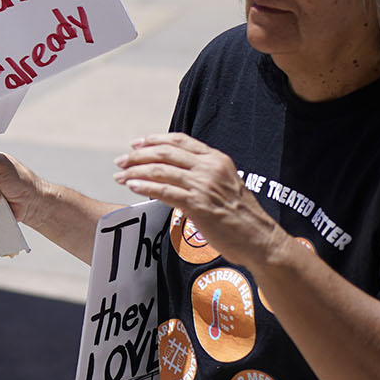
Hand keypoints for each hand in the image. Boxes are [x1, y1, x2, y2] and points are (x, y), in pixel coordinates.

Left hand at [113, 133, 283, 265]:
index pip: (180, 141)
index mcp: (217, 160)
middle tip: (121, 160)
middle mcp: (210, 168)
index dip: (155, 140)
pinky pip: (164, 191)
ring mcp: (204, 185)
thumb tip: (178, 174)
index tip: (137, 143)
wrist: (260, 240)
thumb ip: (205, 176)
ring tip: (120, 175)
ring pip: (161, 170)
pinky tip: (132, 186)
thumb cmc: (242, 218)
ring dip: (136, 171)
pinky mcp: (198, 204)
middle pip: (166, 152)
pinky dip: (145, 187)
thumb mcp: (226, 185)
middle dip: (139, 155)